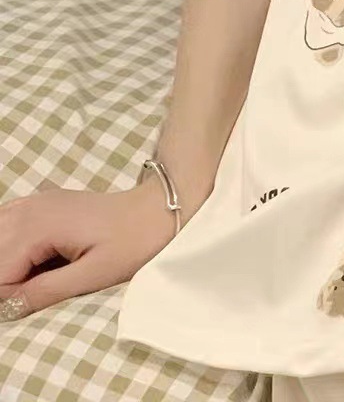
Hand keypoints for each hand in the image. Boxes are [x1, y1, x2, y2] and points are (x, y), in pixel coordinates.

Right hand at [0, 181, 181, 321]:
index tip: (36, 302)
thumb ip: (45, 292)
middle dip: (8, 281)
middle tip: (36, 292)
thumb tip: (7, 309)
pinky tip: (28, 260)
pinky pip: (5, 223)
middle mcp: (30, 209)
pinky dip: (8, 245)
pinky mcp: (42, 203)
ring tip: (35, 277)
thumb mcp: (93, 276)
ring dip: (7, 263)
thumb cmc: (134, 242)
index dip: (12, 297)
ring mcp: (35, 202)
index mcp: (39, 226)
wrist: (160, 209)